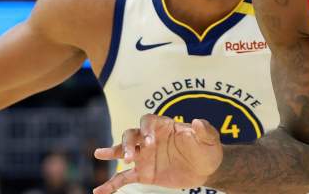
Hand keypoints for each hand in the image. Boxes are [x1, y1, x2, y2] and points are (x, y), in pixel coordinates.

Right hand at [92, 114, 222, 193]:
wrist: (207, 169)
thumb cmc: (208, 149)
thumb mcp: (210, 139)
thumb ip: (204, 130)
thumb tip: (197, 122)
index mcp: (164, 127)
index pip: (148, 121)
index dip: (146, 129)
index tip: (150, 142)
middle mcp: (150, 139)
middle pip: (131, 134)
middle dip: (128, 143)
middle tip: (130, 156)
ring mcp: (145, 156)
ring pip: (123, 151)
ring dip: (114, 152)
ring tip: (100, 153)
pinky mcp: (144, 173)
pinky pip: (123, 177)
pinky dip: (111, 184)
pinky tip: (99, 191)